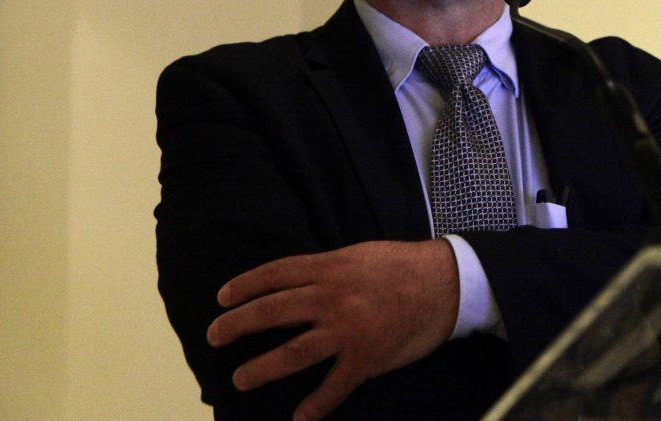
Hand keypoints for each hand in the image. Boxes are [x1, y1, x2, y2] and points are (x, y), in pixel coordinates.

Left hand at [207, 239, 458, 419]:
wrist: (446, 284)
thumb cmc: (404, 266)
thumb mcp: (359, 255)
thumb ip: (328, 269)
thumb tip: (299, 280)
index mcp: (330, 269)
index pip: (275, 275)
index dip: (244, 286)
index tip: (222, 297)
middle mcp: (331, 298)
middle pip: (272, 313)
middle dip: (237, 325)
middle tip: (214, 336)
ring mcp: (347, 331)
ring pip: (292, 353)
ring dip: (261, 368)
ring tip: (239, 378)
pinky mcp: (366, 358)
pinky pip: (333, 386)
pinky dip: (314, 406)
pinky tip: (298, 419)